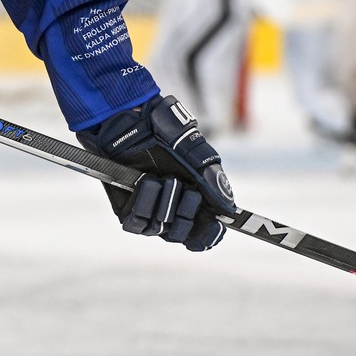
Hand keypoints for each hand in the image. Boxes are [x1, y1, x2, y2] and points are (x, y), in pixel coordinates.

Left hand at [77, 95, 237, 250]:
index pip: (203, 234)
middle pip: (182, 235)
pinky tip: (147, 181)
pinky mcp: (127, 208)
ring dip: (166, 204)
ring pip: (161, 229)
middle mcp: (171, 210)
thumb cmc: (167, 134)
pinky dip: (145, 203)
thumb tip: (228, 207)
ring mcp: (149, 210)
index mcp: (194, 201)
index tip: (215, 225)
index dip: (209, 235)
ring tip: (164, 179)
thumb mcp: (196, 153)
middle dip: (187, 215)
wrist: (134, 120)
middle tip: (189, 193)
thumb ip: (213, 180)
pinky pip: (137, 222)